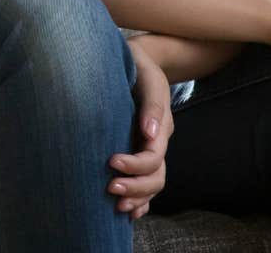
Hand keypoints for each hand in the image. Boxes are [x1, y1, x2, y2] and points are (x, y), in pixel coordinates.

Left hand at [112, 38, 172, 220]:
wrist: (139, 61)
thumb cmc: (140, 66)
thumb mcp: (148, 78)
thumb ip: (152, 105)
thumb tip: (150, 133)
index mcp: (160, 128)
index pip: (153, 157)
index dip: (135, 165)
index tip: (111, 161)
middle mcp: (156, 142)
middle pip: (156, 177)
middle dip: (136, 187)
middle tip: (111, 189)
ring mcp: (148, 149)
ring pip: (152, 184)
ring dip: (138, 197)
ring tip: (117, 205)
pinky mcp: (138, 151)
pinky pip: (145, 181)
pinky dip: (141, 199)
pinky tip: (129, 211)